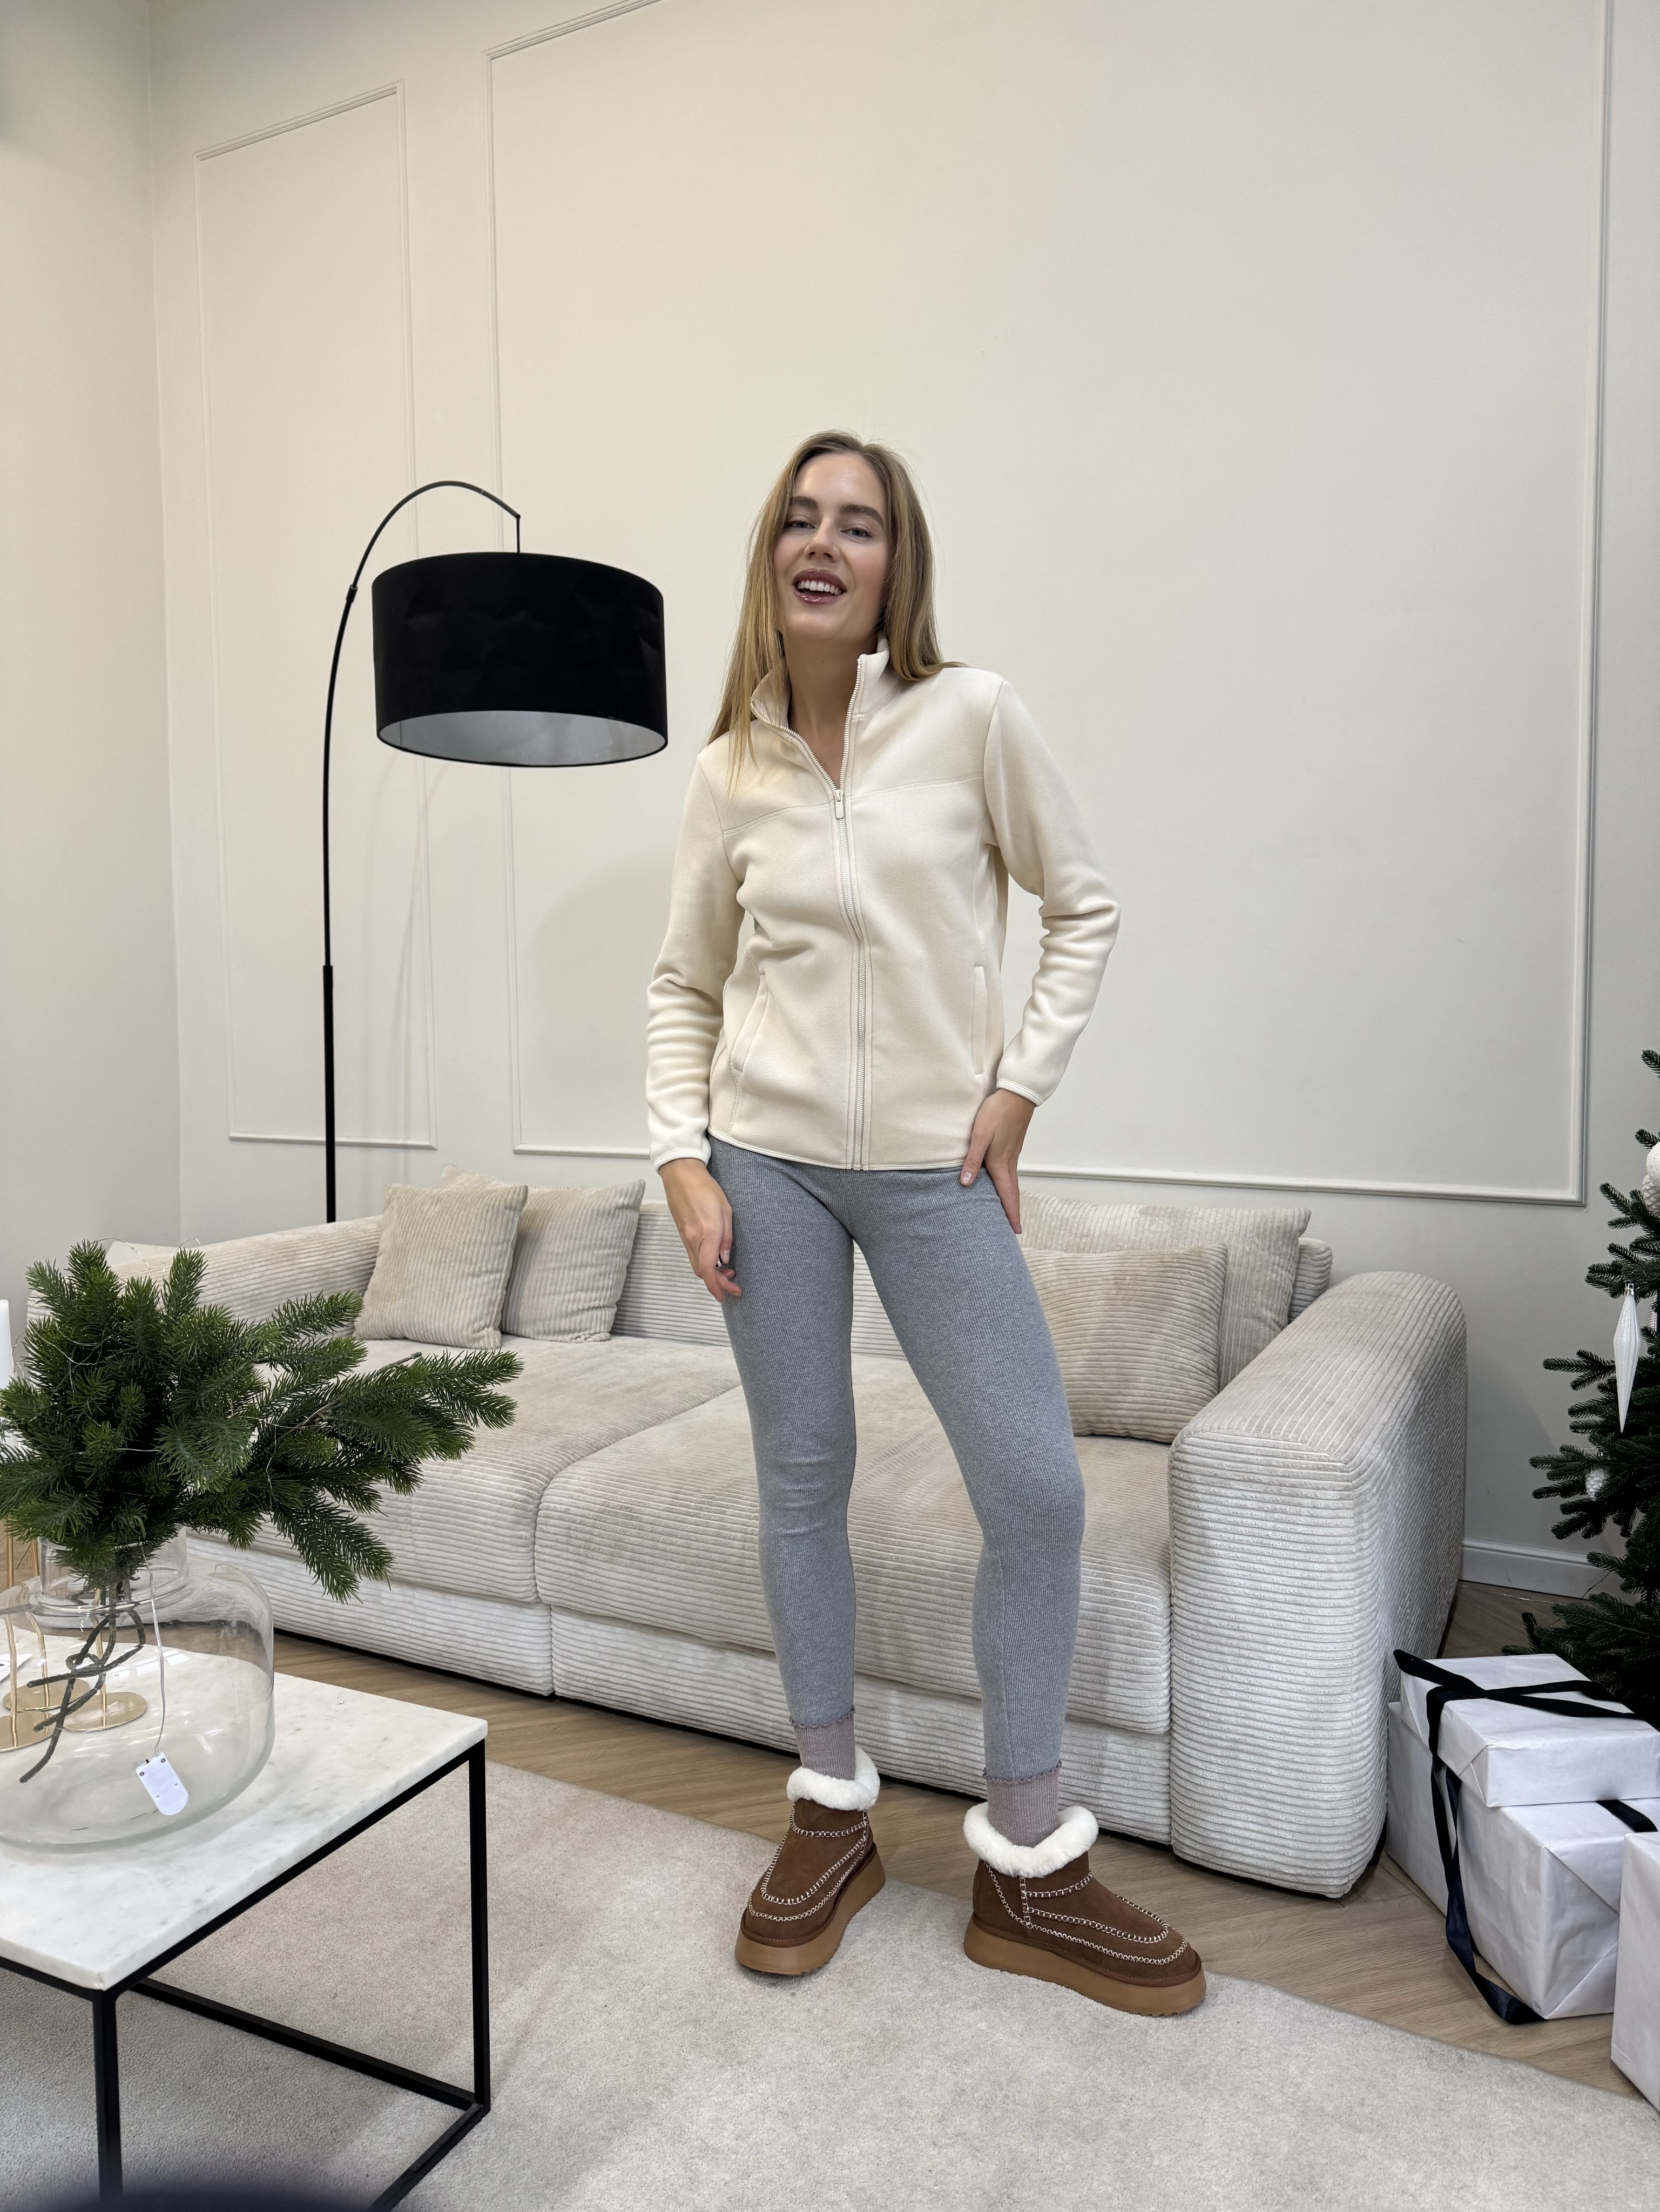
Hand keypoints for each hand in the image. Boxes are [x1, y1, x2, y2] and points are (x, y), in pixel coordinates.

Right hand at [659, 1157, 740, 1300]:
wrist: (681, 1175)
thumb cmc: (705, 1187)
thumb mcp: (726, 1209)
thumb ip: (726, 1237)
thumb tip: (725, 1258)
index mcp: (707, 1232)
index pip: (708, 1269)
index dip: (717, 1286)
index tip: (727, 1294)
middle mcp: (693, 1238)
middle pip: (701, 1271)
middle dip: (717, 1283)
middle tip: (732, 1284)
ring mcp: (685, 1236)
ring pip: (696, 1265)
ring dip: (710, 1274)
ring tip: (726, 1271)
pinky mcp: (682, 1233)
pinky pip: (692, 1255)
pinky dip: (703, 1263)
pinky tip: (714, 1259)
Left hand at [960, 1089, 1035, 1232]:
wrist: (1017, 1093)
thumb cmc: (997, 1111)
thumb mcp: (980, 1134)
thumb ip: (972, 1159)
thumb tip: (966, 1183)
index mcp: (1000, 1162)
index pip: (1007, 1195)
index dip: (1010, 1214)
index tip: (1015, 1231)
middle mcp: (1009, 1161)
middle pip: (1013, 1192)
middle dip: (1013, 1211)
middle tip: (1014, 1228)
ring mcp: (1013, 1153)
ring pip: (1012, 1182)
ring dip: (1011, 1198)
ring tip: (1009, 1211)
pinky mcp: (1012, 1146)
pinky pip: (1011, 1171)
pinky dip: (1010, 1184)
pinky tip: (1003, 1183)